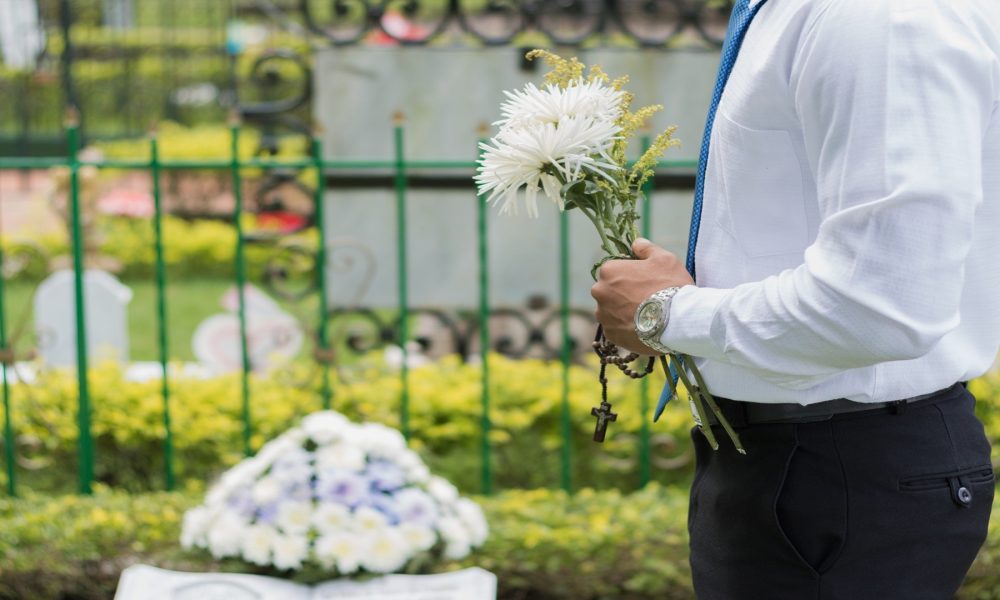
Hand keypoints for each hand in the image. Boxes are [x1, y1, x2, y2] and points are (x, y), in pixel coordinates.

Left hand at [591, 238, 694, 354]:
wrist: (677, 321)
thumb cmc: (670, 285)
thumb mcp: (664, 259)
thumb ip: (646, 248)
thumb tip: (636, 243)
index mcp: (608, 271)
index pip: (613, 270)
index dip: (629, 275)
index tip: (643, 282)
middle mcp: (600, 292)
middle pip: (609, 291)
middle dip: (622, 294)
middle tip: (644, 299)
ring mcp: (603, 315)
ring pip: (610, 311)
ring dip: (622, 311)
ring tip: (644, 315)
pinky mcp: (611, 335)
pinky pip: (616, 328)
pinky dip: (626, 327)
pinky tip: (642, 327)